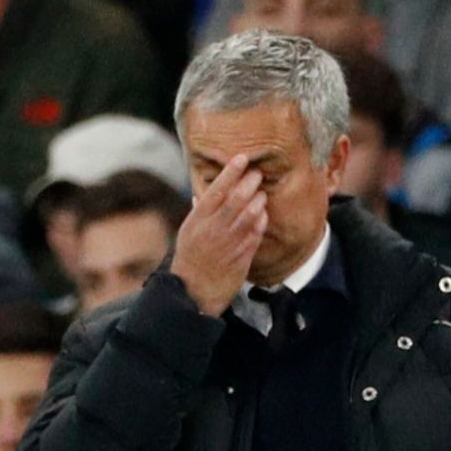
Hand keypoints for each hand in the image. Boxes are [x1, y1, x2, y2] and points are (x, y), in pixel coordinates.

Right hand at [172, 162, 263, 316]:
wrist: (194, 291)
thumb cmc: (189, 258)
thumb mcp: (187, 232)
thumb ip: (198, 212)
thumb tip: (203, 194)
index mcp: (197, 220)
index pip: (216, 190)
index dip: (231, 172)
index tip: (242, 158)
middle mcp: (213, 229)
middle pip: (235, 200)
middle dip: (249, 183)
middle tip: (258, 172)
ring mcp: (228, 243)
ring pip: (248, 216)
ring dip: (258, 201)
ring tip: (262, 192)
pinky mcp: (241, 257)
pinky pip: (255, 234)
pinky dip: (261, 221)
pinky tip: (264, 213)